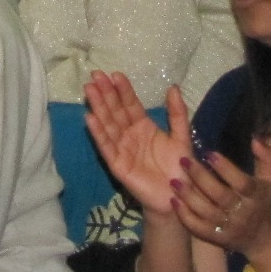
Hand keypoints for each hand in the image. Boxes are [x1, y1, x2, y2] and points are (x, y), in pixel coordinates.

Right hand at [85, 73, 192, 219]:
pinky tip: (90, 118)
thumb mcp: (181, 136)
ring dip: (98, 107)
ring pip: (108, 124)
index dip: (123, 90)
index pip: (130, 104)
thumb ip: (177, 113)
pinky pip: (106, 146)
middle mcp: (129, 135)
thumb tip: (173, 87)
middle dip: (106, 93)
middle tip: (95, 75)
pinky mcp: (117, 165)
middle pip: (115, 111)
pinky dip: (98, 132)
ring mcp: (122, 149)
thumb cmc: (179, 167)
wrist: (178, 197)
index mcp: (143, 126)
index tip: (115, 74)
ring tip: (89, 89)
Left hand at [171, 136, 270, 262]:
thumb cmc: (267, 203)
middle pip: (220, 196)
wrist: (266, 240)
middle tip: (183, 160)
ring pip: (207, 212)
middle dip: (200, 178)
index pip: (241, 182)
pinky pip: (200, 229)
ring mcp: (230, 228)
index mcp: (257, 196)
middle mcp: (243, 213)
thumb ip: (267, 157)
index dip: (226, 169)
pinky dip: (186, 217)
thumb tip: (255, 138)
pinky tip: (174, 202)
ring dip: (189, 197)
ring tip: (174, 180)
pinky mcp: (218, 239)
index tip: (209, 153)